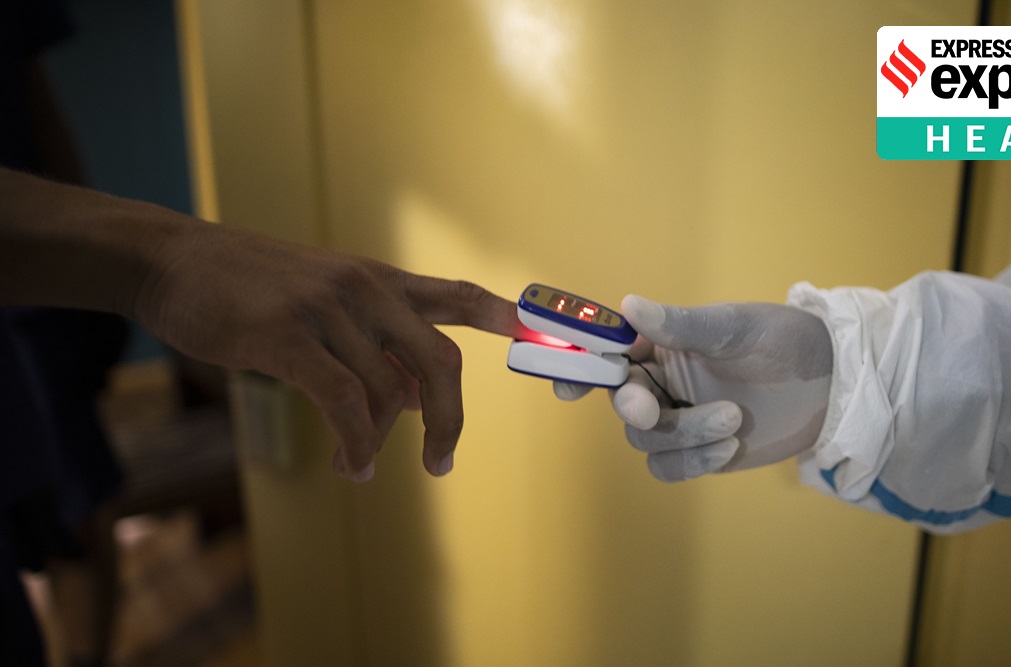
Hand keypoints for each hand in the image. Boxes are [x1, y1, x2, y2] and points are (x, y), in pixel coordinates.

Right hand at [133, 220, 519, 480]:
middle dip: (450, 419)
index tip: (539, 336)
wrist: (173, 261)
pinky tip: (350, 466)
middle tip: (441, 463)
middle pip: (441, 360)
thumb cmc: (249, 287)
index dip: (504, 317)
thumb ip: (372, 344)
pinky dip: (355, 444)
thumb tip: (411, 402)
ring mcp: (330, 310)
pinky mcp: (289, 335)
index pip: (459, 292)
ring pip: (388, 392)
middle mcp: (366, 289)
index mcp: (379, 280)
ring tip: (359, 469)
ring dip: (380, 444)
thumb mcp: (323, 301)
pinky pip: (344, 402)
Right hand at [555, 295, 832, 481]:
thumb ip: (682, 324)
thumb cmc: (783, 340)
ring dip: (682, 434)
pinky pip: (671, 467)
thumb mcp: (734, 326)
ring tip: (733, 420)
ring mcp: (678, 419)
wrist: (831, 384)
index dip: (578, 368)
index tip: (567, 388)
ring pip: (646, 440)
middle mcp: (661, 381)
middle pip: (620, 403)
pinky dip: (693, 460)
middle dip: (632, 407)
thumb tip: (630, 305)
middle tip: (648, 408)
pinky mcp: (698, 453)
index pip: (606, 353)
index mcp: (659, 344)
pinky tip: (729, 447)